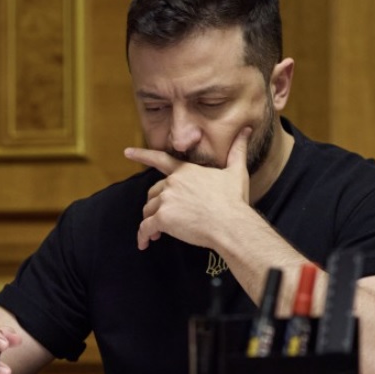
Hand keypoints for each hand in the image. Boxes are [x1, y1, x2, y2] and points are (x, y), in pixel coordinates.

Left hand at [125, 127, 251, 249]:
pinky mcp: (163, 219)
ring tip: (158, 233)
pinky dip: (143, 236)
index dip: (142, 155)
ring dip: (151, 220)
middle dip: (156, 204)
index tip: (127, 152)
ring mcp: (166, 200)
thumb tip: (247, 130)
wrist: (231, 224)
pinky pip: (146, 228)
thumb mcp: (236, 172)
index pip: (160, 159)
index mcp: (186, 171)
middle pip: (154, 192)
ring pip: (149, 210)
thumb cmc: (234, 200)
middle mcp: (172, 183)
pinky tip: (145, 243)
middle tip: (164, 216)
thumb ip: (237, 150)